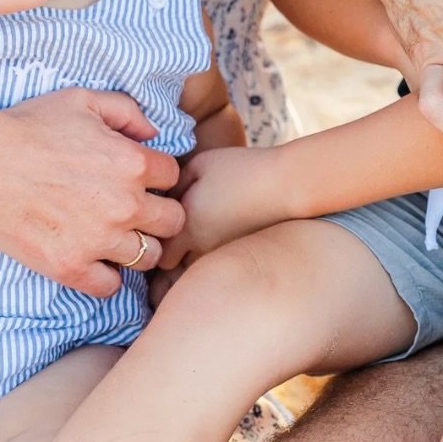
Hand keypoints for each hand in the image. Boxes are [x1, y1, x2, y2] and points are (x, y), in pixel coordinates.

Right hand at [0, 89, 183, 296]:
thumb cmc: (31, 125)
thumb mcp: (85, 100)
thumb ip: (128, 112)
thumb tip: (153, 133)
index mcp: (134, 162)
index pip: (174, 176)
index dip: (159, 176)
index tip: (143, 179)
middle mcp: (125, 204)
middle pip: (173, 222)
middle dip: (160, 215)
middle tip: (139, 212)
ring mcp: (99, 239)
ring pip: (148, 258)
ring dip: (138, 247)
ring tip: (118, 238)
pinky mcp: (69, 266)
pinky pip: (110, 287)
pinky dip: (107, 277)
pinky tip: (95, 261)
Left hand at [159, 147, 284, 268]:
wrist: (286, 183)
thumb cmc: (241, 169)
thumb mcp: (200, 165)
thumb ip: (174, 184)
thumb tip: (162, 199)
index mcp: (187, 227)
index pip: (157, 254)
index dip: (156, 244)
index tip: (158, 231)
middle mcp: (202, 250)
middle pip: (174, 272)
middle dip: (171, 259)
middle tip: (174, 240)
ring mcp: (223, 258)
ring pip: (194, 276)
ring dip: (190, 265)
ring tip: (197, 244)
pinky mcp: (242, 259)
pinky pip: (217, 272)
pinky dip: (212, 265)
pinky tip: (218, 244)